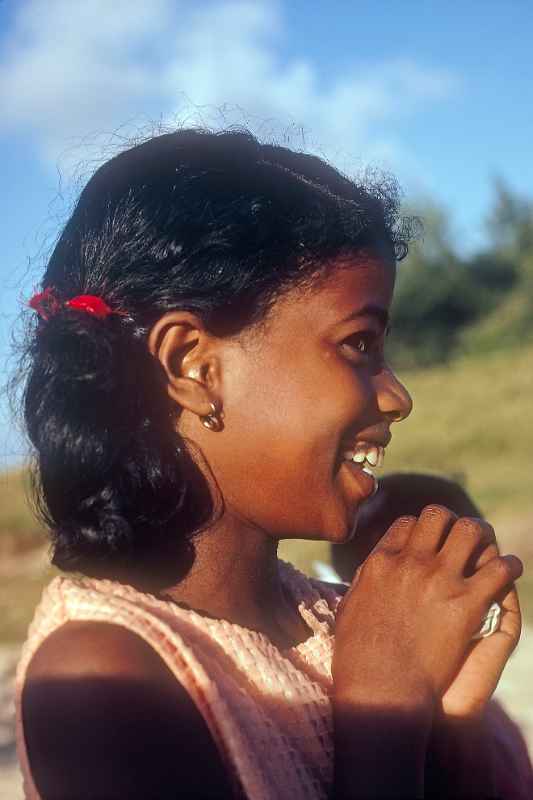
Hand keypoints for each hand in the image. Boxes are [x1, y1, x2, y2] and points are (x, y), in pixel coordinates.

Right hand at [333, 506, 522, 706]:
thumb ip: (365, 583)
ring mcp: (440, 579)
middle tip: (465, 535)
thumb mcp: (350, 608)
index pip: (408, 523)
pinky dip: (510, 565)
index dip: (423, 527)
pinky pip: (499, 569)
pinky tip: (512, 569)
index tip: (431, 539)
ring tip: (491, 546)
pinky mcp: (467, 604)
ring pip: (471, 532)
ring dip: (483, 535)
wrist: (380, 690)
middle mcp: (411, 562)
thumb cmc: (358, 658)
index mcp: (382, 562)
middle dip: (454, 522)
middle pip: (438, 516)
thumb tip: (373, 570)